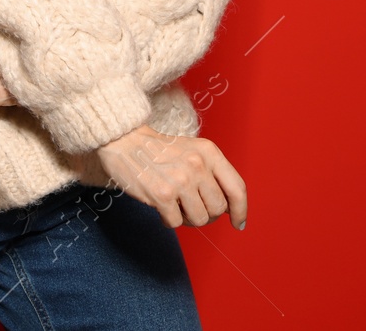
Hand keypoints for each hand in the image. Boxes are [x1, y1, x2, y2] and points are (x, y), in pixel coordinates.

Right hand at [95, 124, 246, 230]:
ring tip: (176, 205)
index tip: (238, 223)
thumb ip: (212, 173)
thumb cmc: (160, 150)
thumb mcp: (193, 150)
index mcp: (209, 152)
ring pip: (200, 219)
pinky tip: (162, 206)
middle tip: (192, 207)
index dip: (241, 210)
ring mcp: (180, 180)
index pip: (237, 188)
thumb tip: (229, 207)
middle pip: (218, 209)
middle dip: (207, 214)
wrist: (125, 141)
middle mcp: (198, 165)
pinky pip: (176, 223)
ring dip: (188, 218)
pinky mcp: (162, 195)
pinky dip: (169, 220)